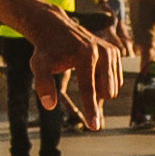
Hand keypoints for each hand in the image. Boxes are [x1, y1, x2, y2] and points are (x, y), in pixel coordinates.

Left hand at [21, 9, 120, 125]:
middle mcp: (102, 51)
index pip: (89, 89)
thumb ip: (43, 84)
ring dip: (99, 88)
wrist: (55, 28)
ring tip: (82, 73)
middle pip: (106, 91)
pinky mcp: (115, 51)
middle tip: (78, 80)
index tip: (94, 127)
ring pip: (113, 87)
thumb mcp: (38, 65)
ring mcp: (111, 51)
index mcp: (85, 55)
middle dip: (94, 96)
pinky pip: (116, 80)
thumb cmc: (46, 49)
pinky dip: (104, 81)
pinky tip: (90, 70)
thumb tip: (49, 105)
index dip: (91, 110)